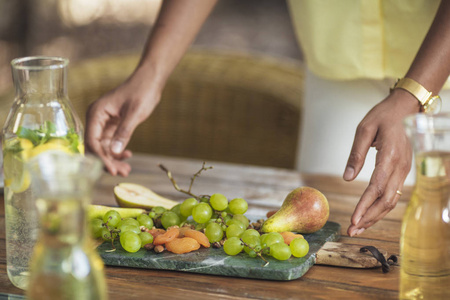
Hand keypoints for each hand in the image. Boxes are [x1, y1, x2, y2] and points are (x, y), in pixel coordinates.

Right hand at [85, 70, 160, 175]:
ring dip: (113, 159)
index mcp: (96, 113)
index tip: (112, 170)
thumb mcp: (134, 113)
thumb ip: (124, 132)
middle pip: (96, 147)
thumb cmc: (142, 92)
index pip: (92, 141)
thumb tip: (114, 152)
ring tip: (127, 169)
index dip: (100, 158)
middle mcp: (96, 119)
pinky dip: (117, 151)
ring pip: (104, 147)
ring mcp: (104, 123)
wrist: (150, 81)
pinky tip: (127, 157)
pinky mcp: (112, 125)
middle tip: (122, 173)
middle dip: (107, 161)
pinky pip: (111, 143)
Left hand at [344, 89, 419, 235]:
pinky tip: (368, 215)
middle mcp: (400, 166)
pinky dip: (380, 208)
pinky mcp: (402, 171)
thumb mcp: (364, 129)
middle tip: (351, 231)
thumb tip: (347, 178)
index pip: (377, 187)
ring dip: (374, 216)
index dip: (365, 206)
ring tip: (357, 229)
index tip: (353, 220)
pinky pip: (392, 194)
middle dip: (368, 218)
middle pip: (386, 200)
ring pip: (391, 200)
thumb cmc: (381, 116)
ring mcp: (404, 170)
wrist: (404, 109)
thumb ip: (355, 154)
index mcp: (391, 155)